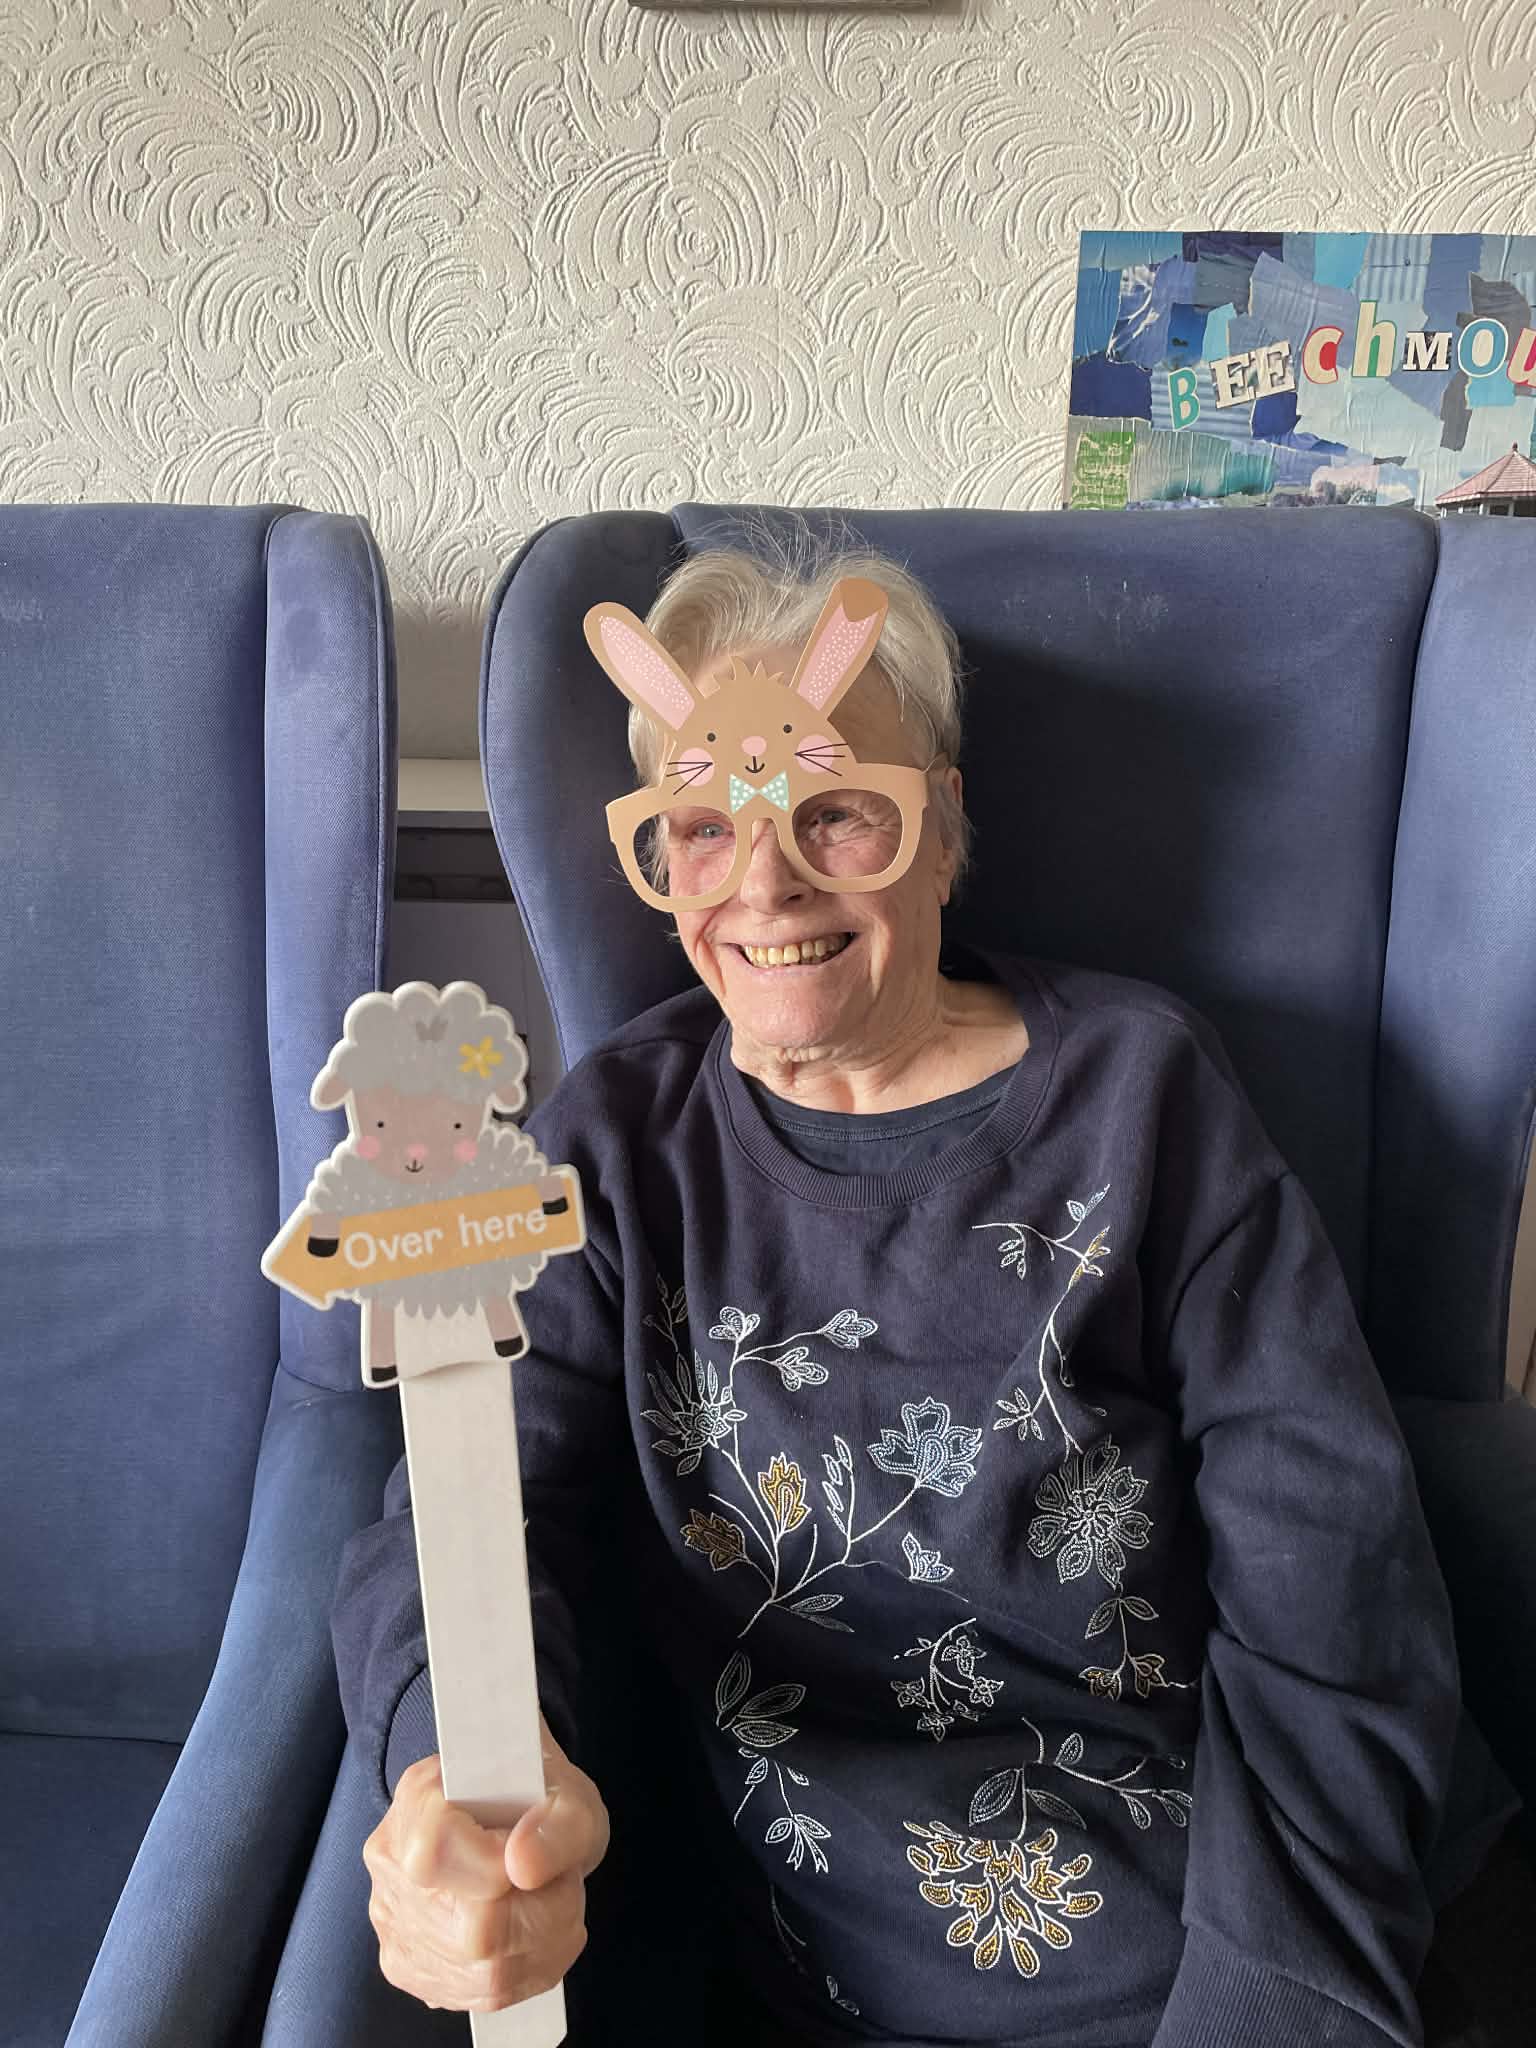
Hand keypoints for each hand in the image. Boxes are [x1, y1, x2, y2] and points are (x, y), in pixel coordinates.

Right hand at [363, 1718, 608, 2013]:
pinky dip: (526, 1970)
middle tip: (562, 1882)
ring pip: (480, 1973)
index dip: (501, 1867)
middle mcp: (393, 1862)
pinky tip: (534, 1933)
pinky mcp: (409, 1966)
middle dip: (541, 1914)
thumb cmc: (543, 1801)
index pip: (437, 1853)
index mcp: (419, 1798)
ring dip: (542, 1946)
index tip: (533, 1855)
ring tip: (553, 1904)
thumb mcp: (572, 1795)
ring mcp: (394, 1920)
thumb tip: (522, 1865)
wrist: (524, 1825)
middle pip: (469, 1930)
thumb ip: (560, 1823)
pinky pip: (478, 1994)